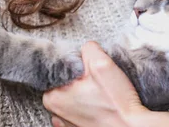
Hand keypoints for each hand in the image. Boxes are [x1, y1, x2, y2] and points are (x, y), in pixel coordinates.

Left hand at [42, 41, 168, 126]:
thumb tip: (86, 48)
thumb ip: (88, 48)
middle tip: (100, 82)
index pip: (61, 69)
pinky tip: (102, 106)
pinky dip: (90, 106)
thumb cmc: (116, 104)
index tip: (92, 70)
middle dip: (82, 78)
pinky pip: (81, 111)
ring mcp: (66, 124)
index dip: (79, 64)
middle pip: (67, 83)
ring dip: (87, 93)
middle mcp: (55, 113)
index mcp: (52, 96)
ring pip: (75, 97)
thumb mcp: (102, 63)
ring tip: (104, 95)